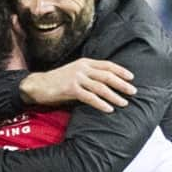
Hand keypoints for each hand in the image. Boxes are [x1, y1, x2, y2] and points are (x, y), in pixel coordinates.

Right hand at [19, 58, 135, 111]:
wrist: (37, 85)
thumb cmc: (57, 81)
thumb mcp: (74, 72)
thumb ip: (88, 75)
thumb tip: (106, 83)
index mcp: (84, 62)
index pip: (107, 65)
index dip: (120, 71)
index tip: (131, 78)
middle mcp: (82, 68)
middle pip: (107, 75)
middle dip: (122, 84)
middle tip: (133, 91)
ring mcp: (76, 78)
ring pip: (101, 87)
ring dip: (114, 96)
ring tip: (124, 102)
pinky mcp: (70, 88)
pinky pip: (89, 97)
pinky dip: (101, 104)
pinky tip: (109, 109)